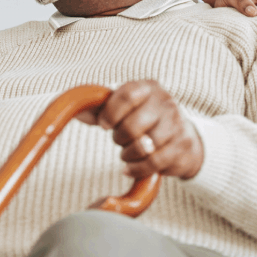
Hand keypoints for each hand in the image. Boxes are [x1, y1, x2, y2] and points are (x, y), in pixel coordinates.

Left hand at [77, 80, 203, 179]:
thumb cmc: (143, 117)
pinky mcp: (182, 148)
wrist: (182, 135)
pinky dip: (137, 168)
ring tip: (127, 152)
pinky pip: (153, 163)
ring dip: (128, 154)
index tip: (103, 125)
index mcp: (148, 87)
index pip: (127, 96)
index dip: (110, 113)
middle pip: (132, 126)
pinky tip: (130, 167)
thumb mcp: (124, 106)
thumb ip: (99, 107)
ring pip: (144, 147)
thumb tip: (74, 110)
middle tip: (118, 139)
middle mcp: (165, 103)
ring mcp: (177, 125)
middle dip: (119, 137)